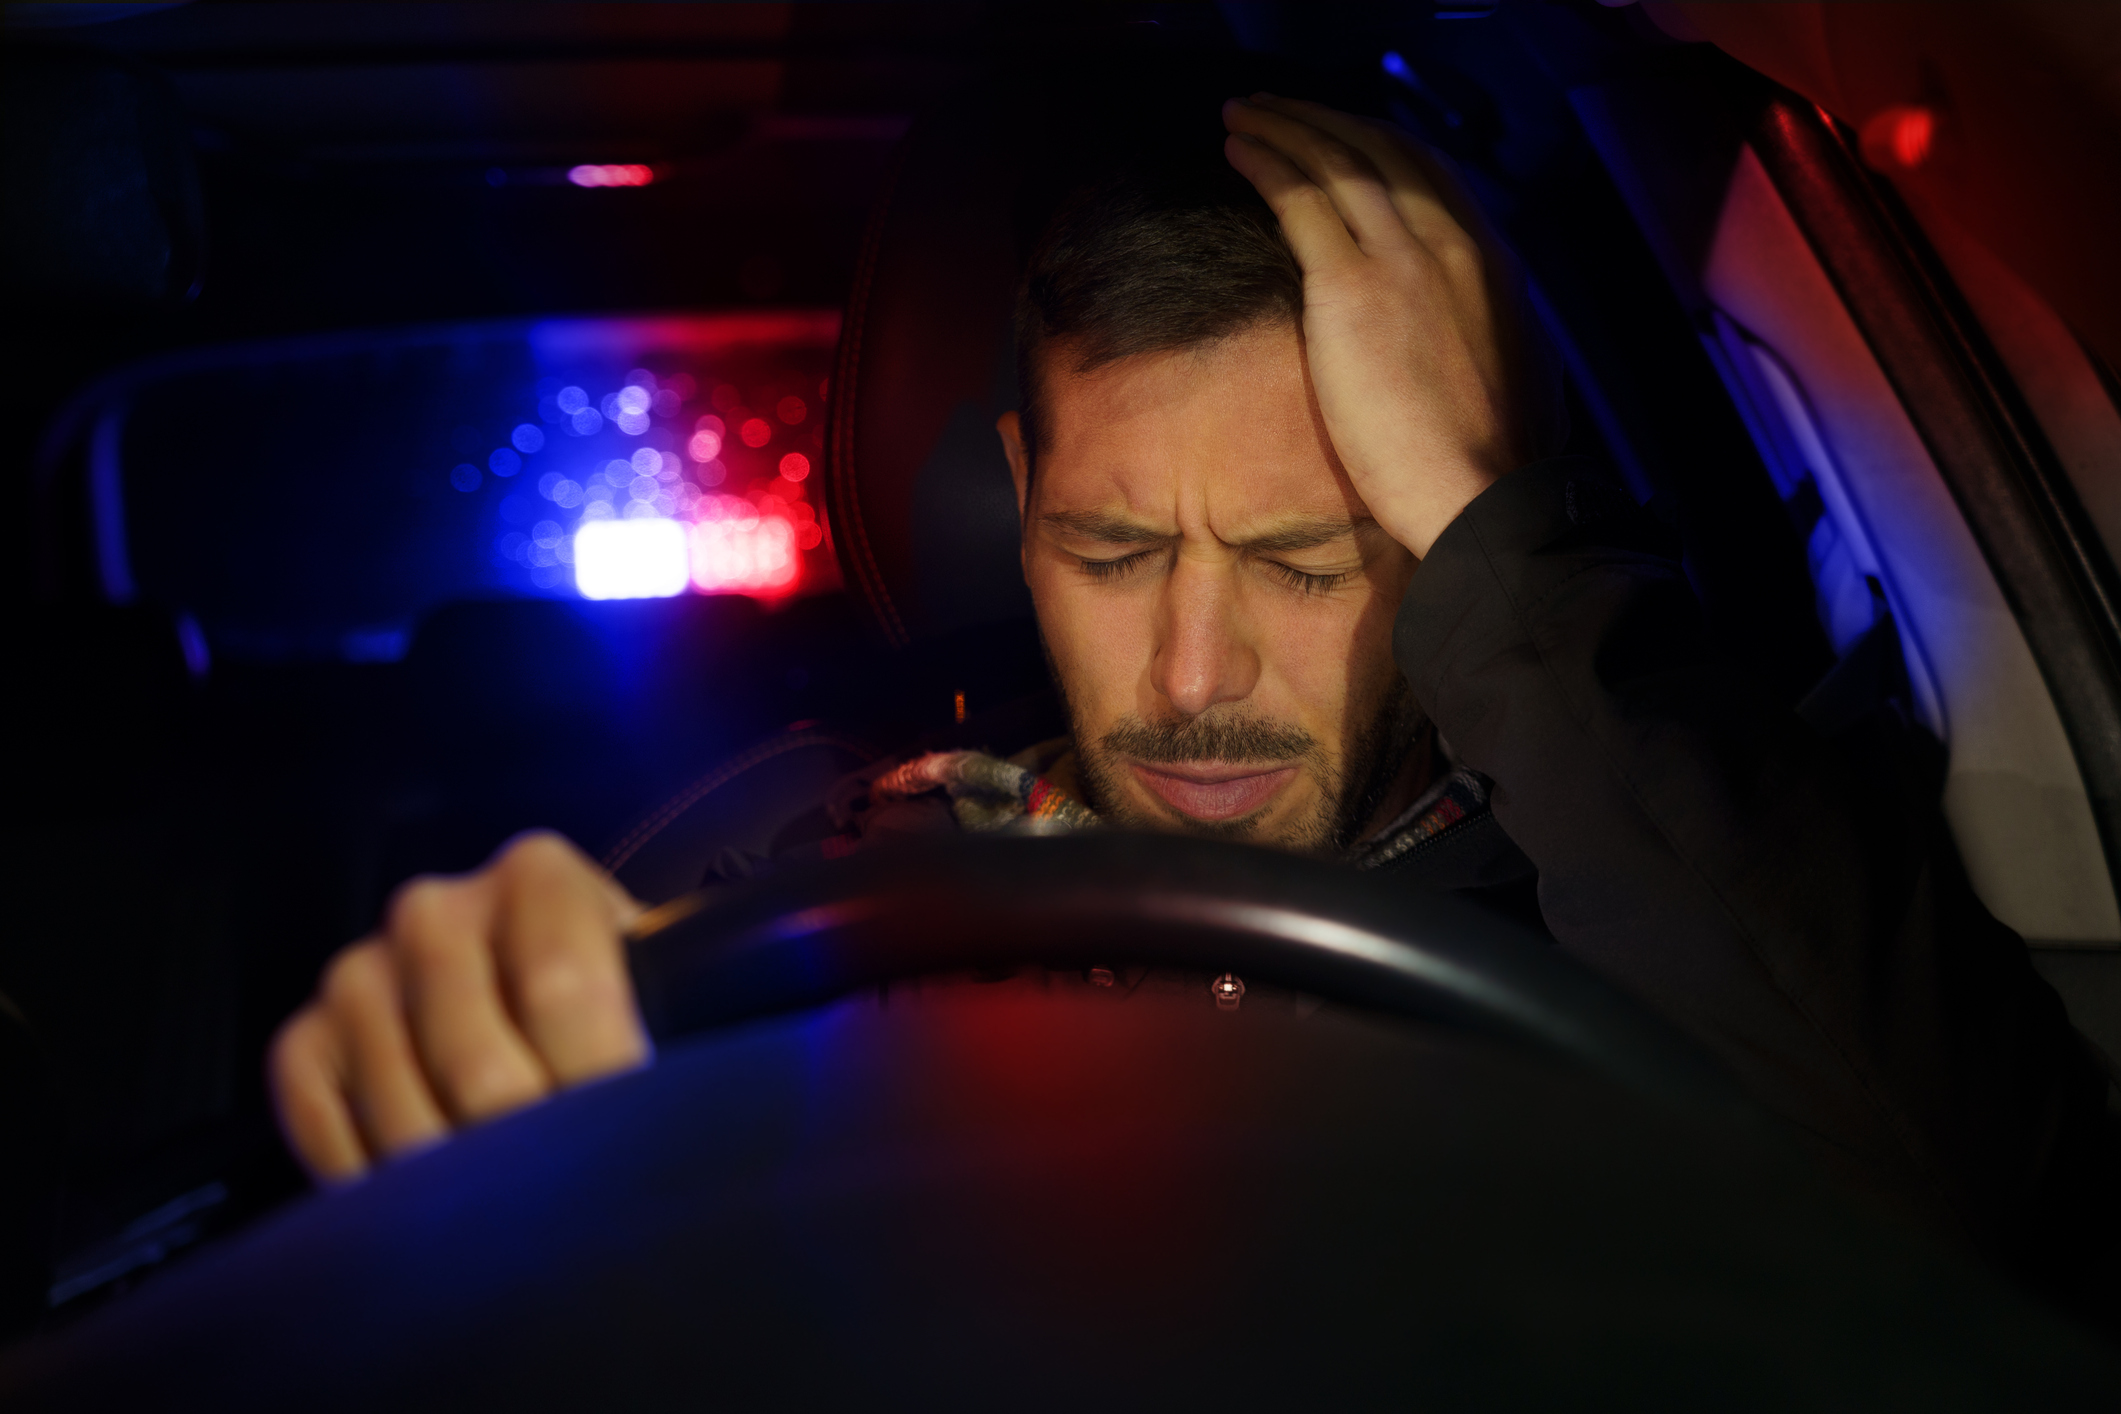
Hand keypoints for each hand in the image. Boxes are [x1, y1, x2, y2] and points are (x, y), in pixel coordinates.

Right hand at [269, 831, 649, 1181]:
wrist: (530, 996)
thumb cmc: (610, 995)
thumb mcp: (653, 979)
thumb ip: (659, 1012)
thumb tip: (659, 1105)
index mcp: (536, 876)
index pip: (564, 993)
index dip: (600, 1086)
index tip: (624, 1150)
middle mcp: (433, 911)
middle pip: (482, 1072)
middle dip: (533, 1157)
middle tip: (568, 1207)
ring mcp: (358, 975)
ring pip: (408, 1121)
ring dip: (462, 1191)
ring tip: (511, 1216)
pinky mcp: (304, 1043)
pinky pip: (334, 1142)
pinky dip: (387, 1192)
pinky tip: (436, 1201)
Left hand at [1222, 94, 1555, 557]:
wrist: (1486, 495)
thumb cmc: (1494, 464)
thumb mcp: (1515, 375)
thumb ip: (1487, 334)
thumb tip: (1474, 335)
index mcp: (1494, 263)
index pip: (1431, 177)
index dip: (1380, 149)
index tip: (1343, 142)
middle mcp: (1454, 242)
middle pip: (1383, 150)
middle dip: (1327, 121)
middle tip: (1282, 110)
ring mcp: (1404, 258)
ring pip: (1337, 160)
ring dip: (1287, 125)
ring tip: (1247, 113)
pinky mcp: (1352, 286)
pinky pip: (1301, 198)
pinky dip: (1268, 160)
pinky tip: (1240, 147)